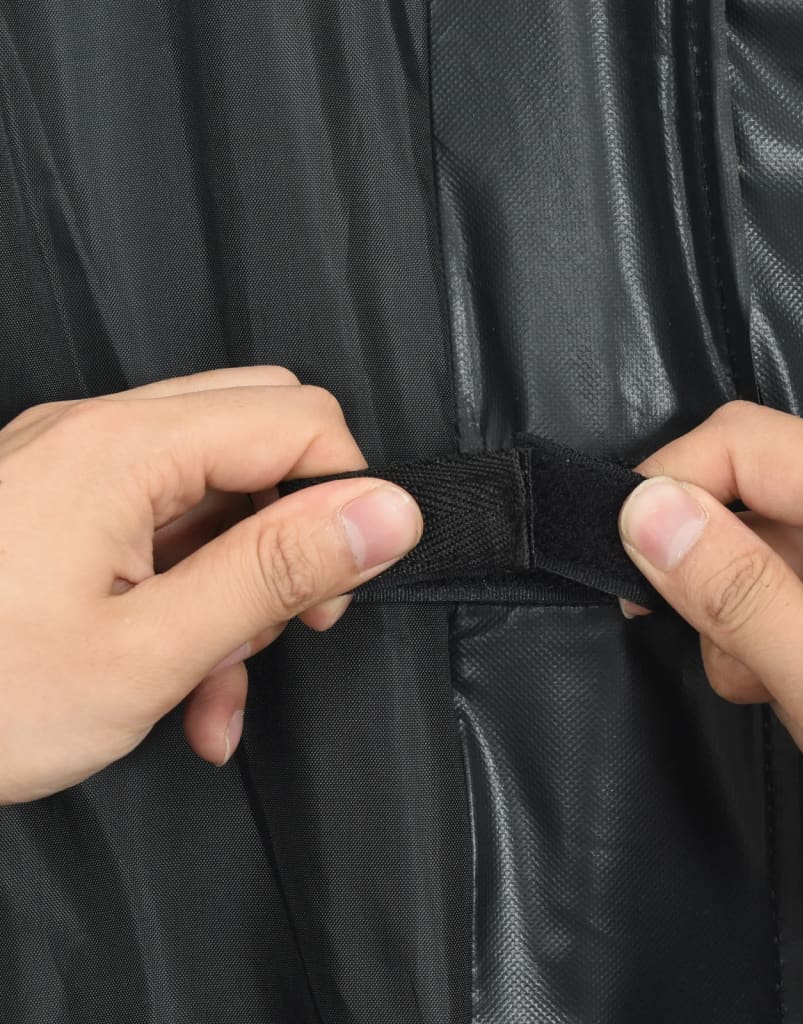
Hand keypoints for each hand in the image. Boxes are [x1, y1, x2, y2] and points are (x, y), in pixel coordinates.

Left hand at [0, 367, 421, 803]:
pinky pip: (167, 523)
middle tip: (293, 611)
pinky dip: (198, 591)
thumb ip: (279, 568)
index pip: (304, 419)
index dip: (346, 498)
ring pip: (220, 485)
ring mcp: (75, 468)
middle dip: (297, 526)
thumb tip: (386, 513)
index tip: (341, 583)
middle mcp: (99, 435)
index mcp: (124, 449)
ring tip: (222, 677)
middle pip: (264, 432)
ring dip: (246, 578)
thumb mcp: (149, 651)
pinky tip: (191, 682)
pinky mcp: (61, 506)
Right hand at [618, 401, 802, 892]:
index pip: (744, 443)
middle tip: (723, 654)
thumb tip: (650, 514)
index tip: (629, 562)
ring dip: (752, 621)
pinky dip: (791, 643)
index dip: (671, 488)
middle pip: (760, 500)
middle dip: (715, 574)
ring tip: (787, 693)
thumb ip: (740, 595)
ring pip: (782, 557)